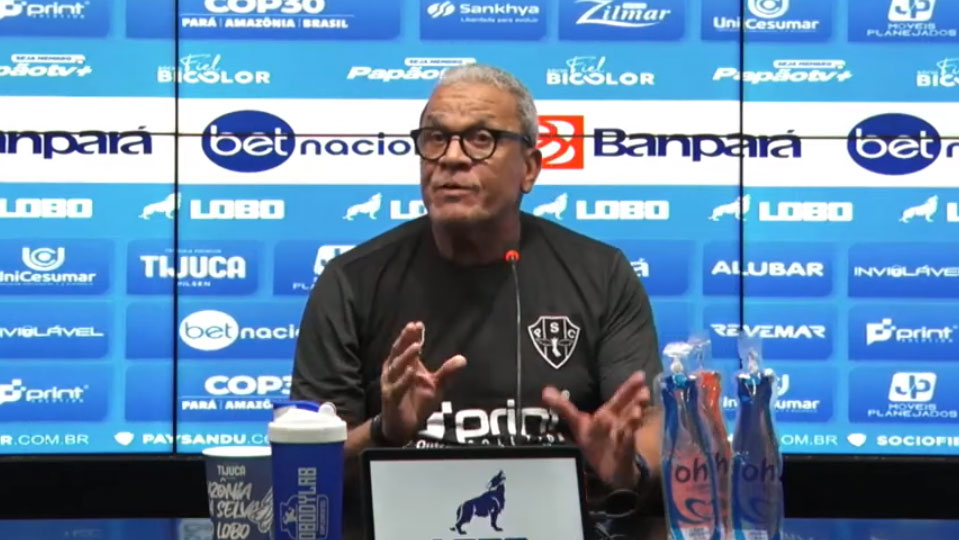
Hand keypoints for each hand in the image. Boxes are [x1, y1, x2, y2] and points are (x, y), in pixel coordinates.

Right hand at [380, 321, 466, 444]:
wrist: (403, 426)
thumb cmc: (417, 402)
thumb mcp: (436, 386)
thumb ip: (447, 372)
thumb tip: (463, 358)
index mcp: (406, 365)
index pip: (407, 346)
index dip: (412, 336)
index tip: (418, 324)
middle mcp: (395, 371)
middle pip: (398, 351)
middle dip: (405, 339)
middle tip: (412, 327)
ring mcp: (391, 384)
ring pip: (397, 367)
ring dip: (407, 356)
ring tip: (417, 346)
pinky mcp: (391, 398)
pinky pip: (398, 387)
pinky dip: (404, 379)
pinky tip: (412, 371)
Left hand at [542, 372, 650, 489]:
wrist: (609, 469)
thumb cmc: (596, 441)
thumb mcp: (577, 423)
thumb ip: (563, 407)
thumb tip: (545, 391)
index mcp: (610, 414)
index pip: (620, 398)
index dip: (629, 387)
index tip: (641, 376)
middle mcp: (619, 423)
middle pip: (628, 409)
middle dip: (635, 400)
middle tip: (644, 389)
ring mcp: (623, 438)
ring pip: (629, 427)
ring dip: (633, 420)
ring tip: (637, 411)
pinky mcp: (623, 455)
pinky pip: (626, 448)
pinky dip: (627, 442)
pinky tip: (628, 436)